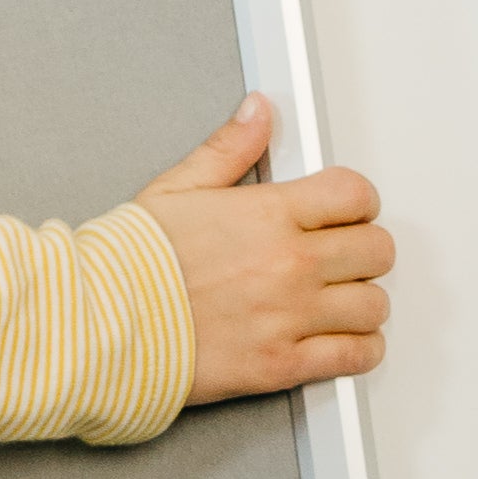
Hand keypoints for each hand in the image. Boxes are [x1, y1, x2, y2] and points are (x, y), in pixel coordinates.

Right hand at [140, 100, 392, 403]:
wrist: (100, 328)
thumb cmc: (129, 265)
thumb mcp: (175, 188)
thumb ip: (228, 148)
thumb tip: (259, 113)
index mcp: (267, 214)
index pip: (355, 195)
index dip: (357, 201)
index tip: (345, 211)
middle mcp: (289, 264)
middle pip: (377, 249)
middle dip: (363, 249)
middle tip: (341, 255)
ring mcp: (290, 317)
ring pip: (375, 305)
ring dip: (363, 301)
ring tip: (338, 299)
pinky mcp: (283, 365)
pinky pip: (356, 357)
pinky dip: (360, 349)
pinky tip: (342, 339)